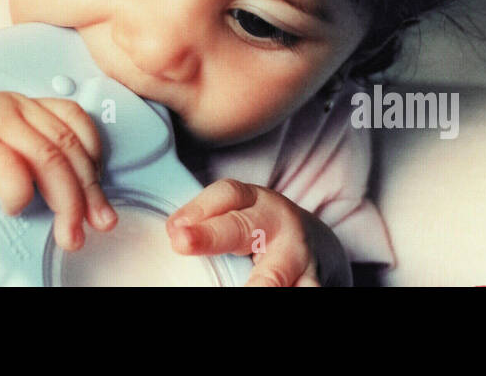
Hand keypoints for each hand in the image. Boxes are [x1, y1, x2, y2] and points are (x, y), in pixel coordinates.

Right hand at [0, 93, 117, 251]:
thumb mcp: (2, 147)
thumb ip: (33, 156)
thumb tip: (82, 201)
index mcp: (25, 105)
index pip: (77, 122)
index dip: (96, 162)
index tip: (98, 200)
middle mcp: (12, 106)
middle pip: (69, 147)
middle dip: (88, 194)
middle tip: (93, 226)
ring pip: (50, 159)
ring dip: (67, 204)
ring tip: (67, 234)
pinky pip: (13, 170)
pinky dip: (22, 196)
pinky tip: (16, 210)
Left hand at [165, 178, 351, 286]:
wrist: (308, 241)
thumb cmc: (256, 228)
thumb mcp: (236, 216)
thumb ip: (207, 223)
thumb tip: (174, 236)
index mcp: (253, 200)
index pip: (227, 193)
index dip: (199, 207)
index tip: (173, 229)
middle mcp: (277, 223)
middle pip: (241, 227)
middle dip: (211, 236)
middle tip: (181, 242)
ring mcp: (298, 255)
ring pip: (276, 271)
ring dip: (259, 283)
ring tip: (246, 287)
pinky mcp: (311, 280)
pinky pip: (305, 289)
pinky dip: (294, 292)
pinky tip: (286, 292)